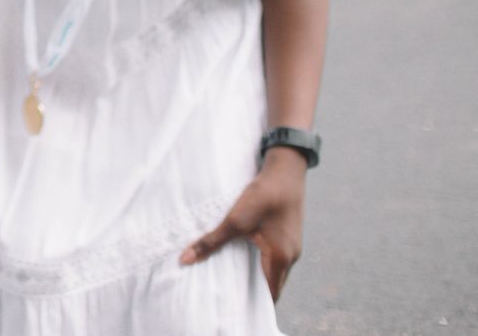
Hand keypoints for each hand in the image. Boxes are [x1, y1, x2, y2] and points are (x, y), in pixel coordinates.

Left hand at [180, 148, 306, 297]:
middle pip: (272, 283)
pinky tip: (243, 254)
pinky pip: (275, 256)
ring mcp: (292, 245)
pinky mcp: (287, 234)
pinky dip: (261, 260)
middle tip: (228, 295)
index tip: (235, 307)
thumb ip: (211, 242)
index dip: (254, 302)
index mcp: (282, 258)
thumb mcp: (234, 220)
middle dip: (253, 291)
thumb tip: (185, 260)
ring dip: (256, 274)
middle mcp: (291, 256)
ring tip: (232, 278)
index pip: (271, 294)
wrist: (285, 171)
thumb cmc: (263, 196)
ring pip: (273, 269)